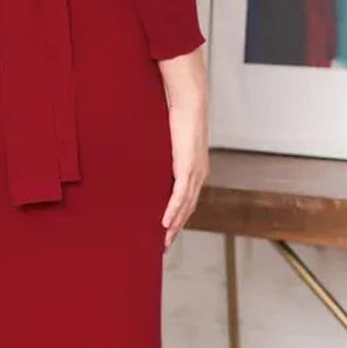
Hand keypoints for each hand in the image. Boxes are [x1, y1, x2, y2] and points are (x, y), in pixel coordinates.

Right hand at [157, 48, 208, 250]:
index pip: (188, 200)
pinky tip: (164, 224)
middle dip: (176, 229)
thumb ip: (164, 154)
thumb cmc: (178, 116)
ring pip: (184, 207)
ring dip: (174, 226)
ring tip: (163, 241)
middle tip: (164, 245)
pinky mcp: (187, 168)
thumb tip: (147, 158)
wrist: (190, 102)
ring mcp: (195, 173)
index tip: (167, 231)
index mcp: (196, 170)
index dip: (179, 218)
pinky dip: (172, 211)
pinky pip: (179, 196)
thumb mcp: (170, 141)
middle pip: (188, 209)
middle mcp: (199, 175)